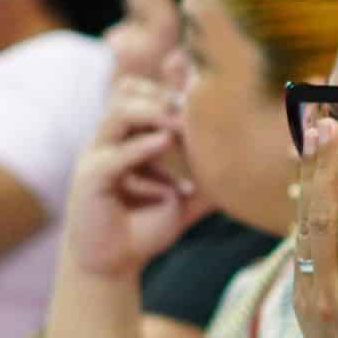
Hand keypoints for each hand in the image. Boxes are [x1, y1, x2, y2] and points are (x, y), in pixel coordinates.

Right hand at [62, 73, 204, 278]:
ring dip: (152, 112)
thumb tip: (248, 171)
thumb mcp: (185, 199)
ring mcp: (97, 156)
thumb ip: (209, 182)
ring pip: (117, 114)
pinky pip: (113, 155)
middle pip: (126, 91)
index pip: (143, 92)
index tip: (195, 73)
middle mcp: (111, 140)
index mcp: (130, 137)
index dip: (167, 79)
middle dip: (161, 92)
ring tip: (180, 122)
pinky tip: (163, 143)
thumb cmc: (145, 227)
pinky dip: (140, 147)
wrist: (113, 264)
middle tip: (192, 102)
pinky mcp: (90, 180)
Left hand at [291, 117, 337, 337]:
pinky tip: (308, 175)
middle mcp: (326, 298)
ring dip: (308, 177)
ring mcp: (308, 298)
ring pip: (304, 226)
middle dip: (323, 167)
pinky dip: (303, 203)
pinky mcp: (302, 299)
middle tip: (325, 120)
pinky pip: (300, 242)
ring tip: (311, 133)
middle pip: (320, 220)